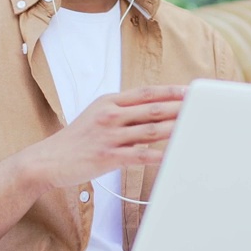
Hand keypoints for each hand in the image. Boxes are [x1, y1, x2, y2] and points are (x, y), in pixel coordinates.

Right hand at [22, 84, 186, 190]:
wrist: (48, 160)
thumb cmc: (77, 139)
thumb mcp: (97, 115)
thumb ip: (122, 111)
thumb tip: (152, 111)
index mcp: (109, 102)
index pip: (146, 93)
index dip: (171, 91)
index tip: (191, 91)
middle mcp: (110, 115)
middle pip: (153, 109)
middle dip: (180, 108)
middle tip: (202, 107)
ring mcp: (109, 136)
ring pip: (150, 131)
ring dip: (175, 129)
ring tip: (195, 128)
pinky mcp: (107, 157)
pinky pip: (139, 155)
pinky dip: (158, 155)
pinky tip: (173, 155)